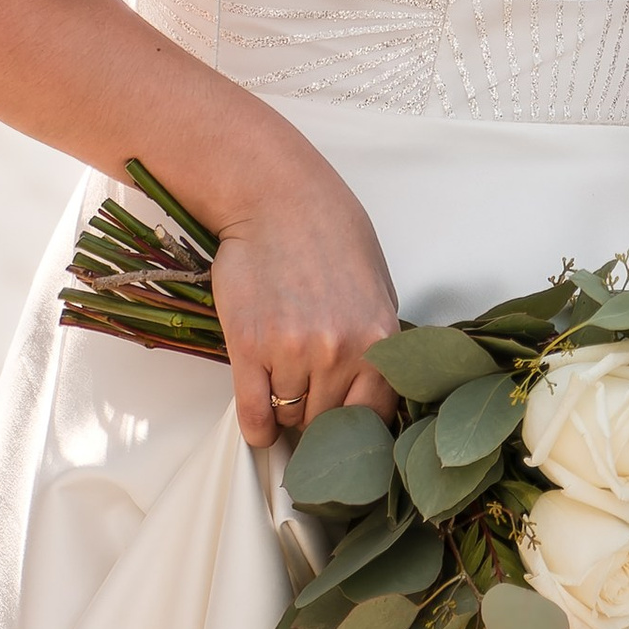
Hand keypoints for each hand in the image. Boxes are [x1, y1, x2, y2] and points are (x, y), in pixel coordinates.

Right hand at [206, 161, 400, 449]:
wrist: (276, 199)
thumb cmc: (329, 234)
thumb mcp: (376, 287)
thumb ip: (377, 342)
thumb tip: (370, 392)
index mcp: (379, 337)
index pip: (373, 417)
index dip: (356, 428)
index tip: (343, 427)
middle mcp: (340, 350)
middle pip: (328, 421)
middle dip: (319, 417)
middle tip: (308, 400)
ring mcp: (293, 350)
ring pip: (291, 417)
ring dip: (286, 412)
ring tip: (283, 386)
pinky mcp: (249, 347)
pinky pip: (255, 416)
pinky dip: (257, 428)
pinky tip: (260, 421)